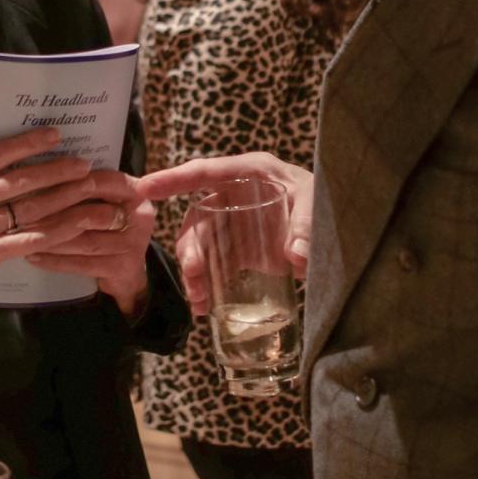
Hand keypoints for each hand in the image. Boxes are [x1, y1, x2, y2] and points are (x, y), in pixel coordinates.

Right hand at [0, 127, 101, 355]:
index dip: (27, 144)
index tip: (54, 136)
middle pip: (20, 181)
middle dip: (55, 170)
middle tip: (82, 163)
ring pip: (29, 208)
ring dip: (62, 197)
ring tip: (87, 187)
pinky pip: (29, 240)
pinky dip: (55, 231)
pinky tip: (76, 224)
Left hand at [26, 170, 154, 318]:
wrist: (129, 272)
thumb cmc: (108, 227)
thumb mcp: (106, 202)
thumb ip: (86, 186)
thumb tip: (43, 170)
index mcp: (136, 192)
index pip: (105, 181)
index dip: (75, 180)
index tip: (44, 178)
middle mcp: (141, 217)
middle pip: (93, 212)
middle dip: (57, 212)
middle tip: (26, 211)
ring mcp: (134, 245)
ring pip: (85, 241)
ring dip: (52, 238)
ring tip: (25, 233)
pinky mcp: (123, 269)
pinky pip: (83, 264)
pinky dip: (56, 261)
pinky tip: (33, 255)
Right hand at [134, 153, 312, 314]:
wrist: (333, 225)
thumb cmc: (322, 200)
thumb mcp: (317, 204)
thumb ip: (307, 226)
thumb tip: (297, 256)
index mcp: (249, 173)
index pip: (204, 172)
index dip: (173, 179)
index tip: (144, 188)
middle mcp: (234, 195)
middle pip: (199, 218)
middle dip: (191, 247)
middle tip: (194, 274)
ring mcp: (235, 222)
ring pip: (202, 244)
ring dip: (195, 271)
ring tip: (199, 301)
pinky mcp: (241, 247)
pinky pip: (216, 264)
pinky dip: (208, 284)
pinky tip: (206, 306)